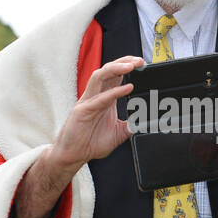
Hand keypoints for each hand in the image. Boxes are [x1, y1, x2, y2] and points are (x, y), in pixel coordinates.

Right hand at [48, 56, 144, 172]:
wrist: (73, 156)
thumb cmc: (90, 143)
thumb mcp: (117, 134)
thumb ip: (130, 126)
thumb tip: (144, 123)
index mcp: (104, 99)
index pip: (115, 76)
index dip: (128, 67)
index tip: (143, 65)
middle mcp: (95, 96)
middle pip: (108, 70)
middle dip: (124, 62)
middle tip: (140, 61)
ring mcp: (88, 102)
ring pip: (100, 76)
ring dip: (116, 68)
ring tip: (131, 66)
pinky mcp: (83, 111)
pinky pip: (100, 98)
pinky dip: (115, 92)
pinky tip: (127, 88)